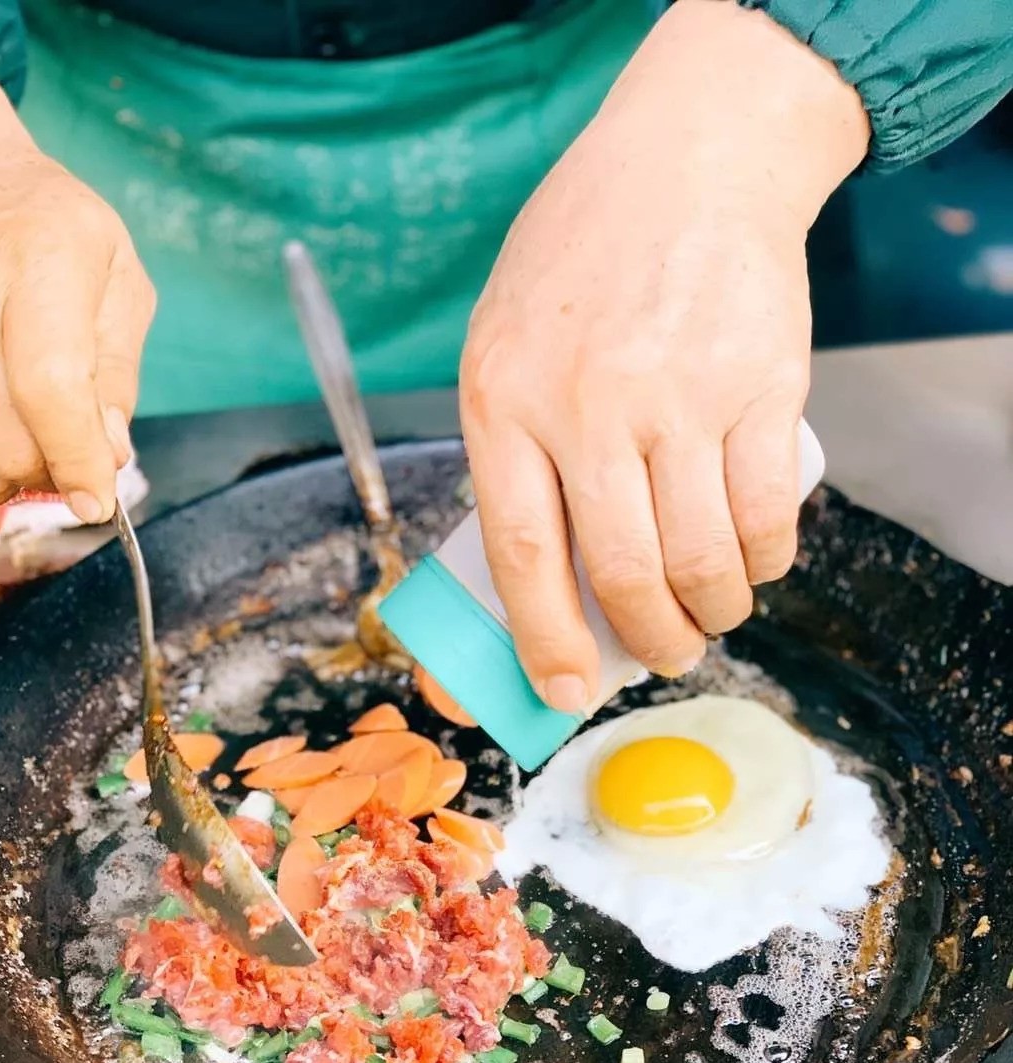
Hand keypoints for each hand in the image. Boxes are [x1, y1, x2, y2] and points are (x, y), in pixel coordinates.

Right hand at [0, 41, 154, 521]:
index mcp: (40, 262)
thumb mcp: (118, 284)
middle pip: (8, 443)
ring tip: (28, 437)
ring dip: (6, 478)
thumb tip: (108, 456)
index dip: (76, 460)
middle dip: (52, 472)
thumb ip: (118, 374)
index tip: (97, 500)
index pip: (49, 389)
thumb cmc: (56, 237)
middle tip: (69, 450)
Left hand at [460, 0, 867, 710]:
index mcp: (505, 399)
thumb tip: (540, 577)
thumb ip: (513, 447)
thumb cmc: (580, 262)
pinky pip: (765, 515)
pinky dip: (764, 564)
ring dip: (711, 615)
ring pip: (700, 559)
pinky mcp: (761, 386)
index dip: (544, 640)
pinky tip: (755, 567)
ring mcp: (680, 396)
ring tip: (710, 618)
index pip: (522, 553)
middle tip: (660, 656)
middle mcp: (589, 405)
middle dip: (646, 642)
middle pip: (622, 573)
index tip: (562, 692)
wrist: (686, 163)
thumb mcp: (505, 342)